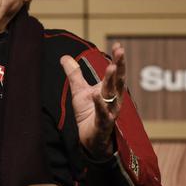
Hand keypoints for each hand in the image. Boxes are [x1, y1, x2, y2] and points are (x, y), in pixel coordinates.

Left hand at [60, 42, 125, 158]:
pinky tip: (95, 95)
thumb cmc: (88, 114)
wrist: (90, 139)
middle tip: (120, 51)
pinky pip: (102, 113)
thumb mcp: (79, 91)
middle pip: (118, 80)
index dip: (118, 59)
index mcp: (110, 90)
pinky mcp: (102, 124)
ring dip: (111, 81)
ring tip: (111, 67)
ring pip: (112, 95)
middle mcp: (113, 99)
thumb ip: (75, 74)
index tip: (118, 45)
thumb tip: (65, 57)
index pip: (116, 72)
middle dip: (119, 65)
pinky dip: (99, 104)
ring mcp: (110, 112)